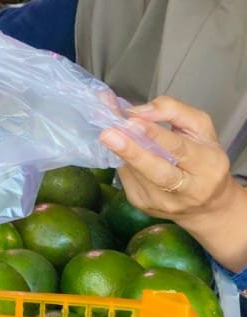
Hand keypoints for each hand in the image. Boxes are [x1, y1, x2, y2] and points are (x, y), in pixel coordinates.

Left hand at [101, 97, 236, 223]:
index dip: (155, 135)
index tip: (132, 121)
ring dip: (120, 152)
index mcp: (208, 165)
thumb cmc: (203, 158)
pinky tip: (120, 149)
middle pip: (157, 171)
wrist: (206, 204)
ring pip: (135, 172)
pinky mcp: (142, 203)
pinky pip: (126, 177)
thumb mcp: (200, 127)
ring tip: (108, 134)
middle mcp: (188, 189)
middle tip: (108, 134)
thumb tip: (138, 112)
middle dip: (131, 151)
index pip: (180, 149)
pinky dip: (121, 160)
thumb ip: (173, 111)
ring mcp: (163, 201)